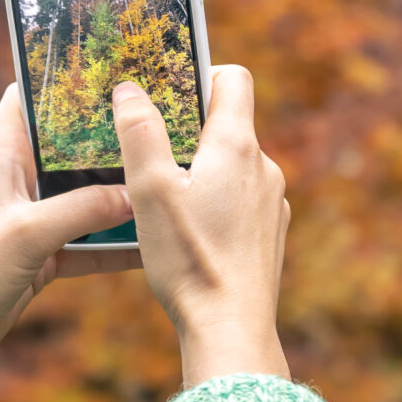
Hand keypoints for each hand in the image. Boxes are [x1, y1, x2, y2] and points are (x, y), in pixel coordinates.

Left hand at [0, 83, 138, 401]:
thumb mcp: (30, 234)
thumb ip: (85, 209)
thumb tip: (138, 192)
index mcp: (1, 159)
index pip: (26, 100)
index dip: (60, 80)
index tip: (105, 67)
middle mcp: (16, 182)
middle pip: (67, 146)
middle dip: (106, 137)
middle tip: (155, 121)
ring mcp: (30, 219)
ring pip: (83, 194)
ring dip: (116, 191)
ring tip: (163, 174)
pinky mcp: (41, 255)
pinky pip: (86, 241)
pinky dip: (114, 243)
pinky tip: (150, 242)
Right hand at [113, 65, 290, 387]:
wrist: (230, 328)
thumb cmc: (188, 259)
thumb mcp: (149, 190)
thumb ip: (139, 132)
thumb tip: (129, 89)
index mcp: (237, 146)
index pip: (234, 78)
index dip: (201, 73)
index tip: (167, 91)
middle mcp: (265, 168)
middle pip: (229, 124)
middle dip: (190, 129)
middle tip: (149, 148)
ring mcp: (272, 204)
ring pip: (234, 167)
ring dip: (201, 171)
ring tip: (164, 198)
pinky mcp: (270, 235)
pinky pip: (242, 202)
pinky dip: (217, 204)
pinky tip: (189, 233)